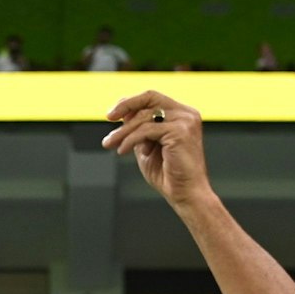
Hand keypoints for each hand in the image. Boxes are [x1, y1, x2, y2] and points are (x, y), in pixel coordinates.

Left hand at [100, 92, 211, 207]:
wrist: (186, 196)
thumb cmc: (169, 176)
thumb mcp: (147, 147)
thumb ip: (137, 130)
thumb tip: (122, 114)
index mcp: (182, 115)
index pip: (153, 98)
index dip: (131, 102)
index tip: (112, 114)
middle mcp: (186, 114)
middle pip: (150, 98)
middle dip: (125, 105)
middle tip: (108, 117)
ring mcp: (185, 121)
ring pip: (145, 116)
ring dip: (123, 131)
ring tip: (110, 144)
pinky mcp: (180, 132)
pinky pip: (146, 130)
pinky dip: (131, 140)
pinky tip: (122, 151)